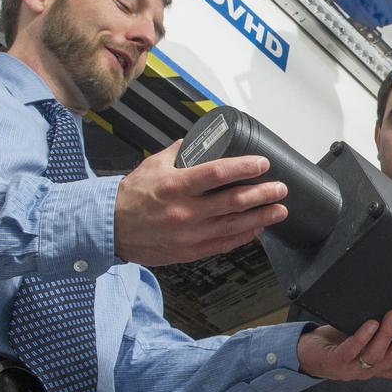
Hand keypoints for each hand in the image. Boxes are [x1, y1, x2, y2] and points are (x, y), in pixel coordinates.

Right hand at [115, 140, 288, 264]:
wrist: (112, 228)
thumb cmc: (132, 196)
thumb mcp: (153, 165)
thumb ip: (181, 152)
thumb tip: (204, 141)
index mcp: (176, 186)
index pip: (217, 173)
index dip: (244, 168)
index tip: (262, 164)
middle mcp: (185, 211)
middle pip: (233, 202)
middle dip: (262, 194)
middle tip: (279, 188)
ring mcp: (189, 234)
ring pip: (234, 225)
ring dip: (261, 216)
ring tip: (279, 209)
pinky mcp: (191, 251)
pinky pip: (224, 243)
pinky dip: (244, 235)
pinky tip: (258, 227)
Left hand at [297, 310, 391, 380]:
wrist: (306, 352)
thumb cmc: (338, 342)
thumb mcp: (364, 341)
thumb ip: (381, 333)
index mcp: (377, 368)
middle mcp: (368, 371)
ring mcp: (352, 368)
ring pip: (377, 355)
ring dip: (388, 333)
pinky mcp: (335, 361)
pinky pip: (352, 351)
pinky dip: (363, 336)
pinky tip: (371, 323)